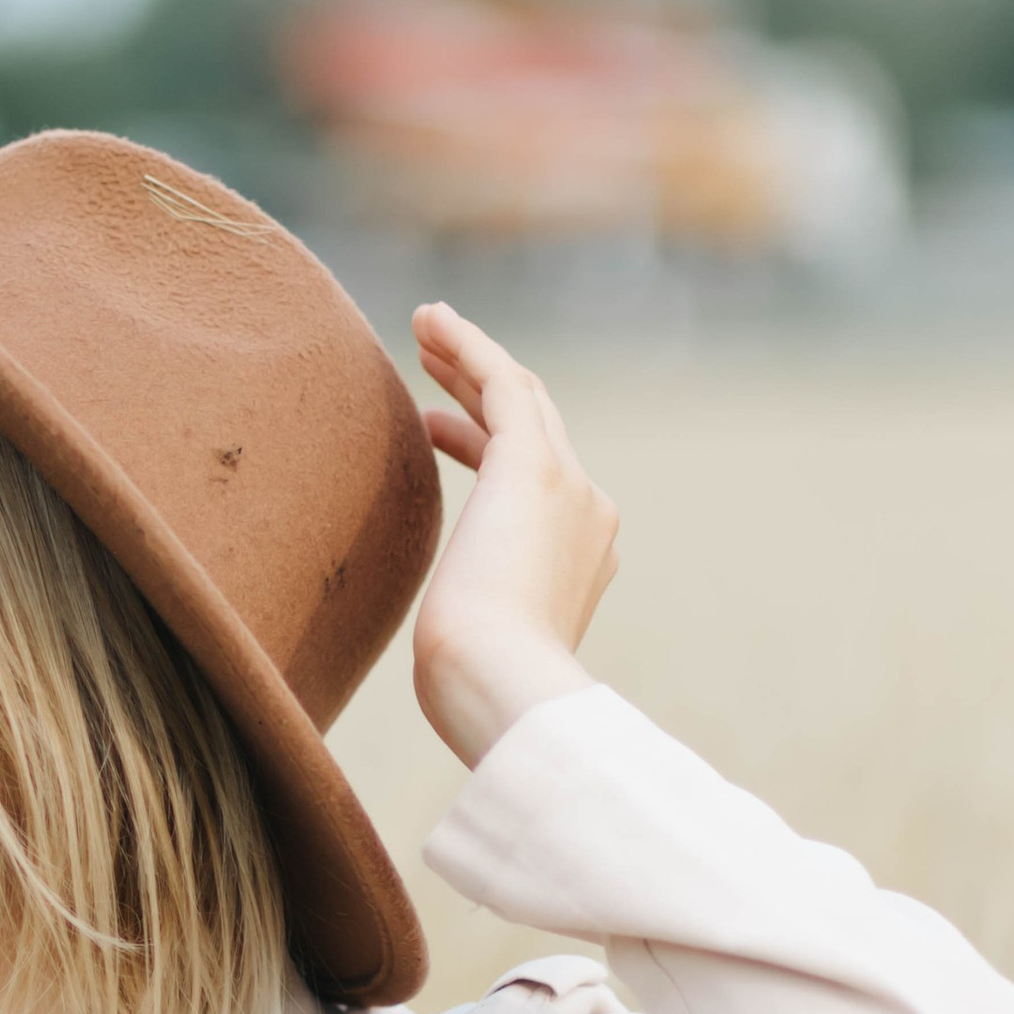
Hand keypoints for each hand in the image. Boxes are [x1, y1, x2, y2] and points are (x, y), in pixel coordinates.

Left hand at [409, 303, 619, 766]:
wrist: (504, 689)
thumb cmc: (477, 692)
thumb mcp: (477, 655)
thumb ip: (476, 630)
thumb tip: (449, 647)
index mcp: (580, 561)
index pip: (537, 480)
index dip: (483, 441)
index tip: (434, 424)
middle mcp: (588, 515)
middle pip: (535, 426)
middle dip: (481, 387)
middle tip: (431, 358)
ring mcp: (570, 487)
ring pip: (520, 396)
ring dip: (471, 356)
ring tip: (424, 326)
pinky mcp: (534, 466)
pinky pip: (503, 382)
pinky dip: (470, 346)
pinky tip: (433, 321)